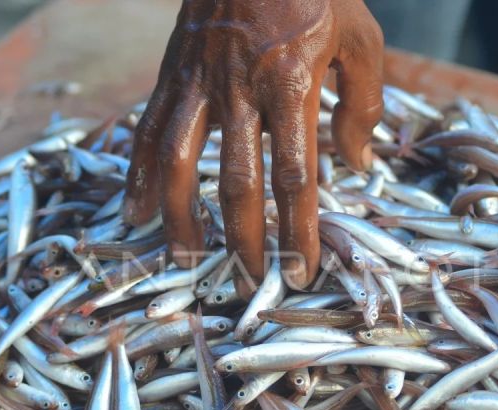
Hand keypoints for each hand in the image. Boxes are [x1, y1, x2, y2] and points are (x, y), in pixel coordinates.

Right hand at [125, 0, 383, 291]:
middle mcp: (240, 89)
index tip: (301, 271)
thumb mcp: (361, 39)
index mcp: (292, 85)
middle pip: (236, 182)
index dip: (297, 229)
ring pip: (178, 162)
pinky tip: (135, 209)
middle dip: (245, 240)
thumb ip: (362, 105)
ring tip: (186, 260)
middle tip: (250, 282)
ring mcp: (199, 81)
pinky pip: (149, 128)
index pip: (295, 175)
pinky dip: (139, 173)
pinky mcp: (173, 72)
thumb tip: (358, 164)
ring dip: (181, 217)